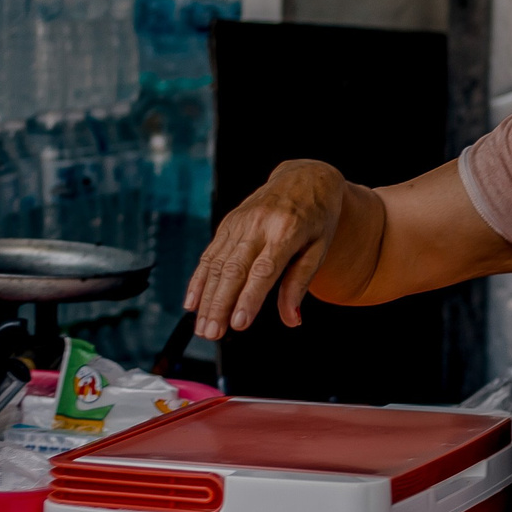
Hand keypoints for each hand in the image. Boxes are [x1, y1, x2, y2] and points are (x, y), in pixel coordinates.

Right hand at [184, 160, 349, 339]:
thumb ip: (300, 283)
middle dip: (220, 305)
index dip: (249, 297)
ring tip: (203, 328)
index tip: (239, 324)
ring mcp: (239, 222)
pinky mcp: (227, 223)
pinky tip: (191, 303)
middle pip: (234, 270)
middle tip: (212, 334)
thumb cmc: (317, 218)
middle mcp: (258, 224)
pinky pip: (210, 254)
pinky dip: (199, 280)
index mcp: (287, 230)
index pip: (264, 269)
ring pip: (217, 265)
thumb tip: (292, 320)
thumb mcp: (320, 248)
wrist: (305, 177)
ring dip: (207, 299)